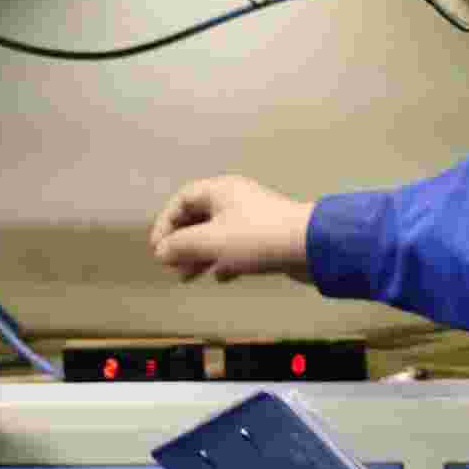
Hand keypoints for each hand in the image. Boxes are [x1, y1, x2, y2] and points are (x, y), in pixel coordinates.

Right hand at [149, 176, 316, 284]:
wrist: (310, 247)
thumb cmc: (256, 238)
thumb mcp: (211, 242)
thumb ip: (181, 246)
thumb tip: (161, 252)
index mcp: (221, 190)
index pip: (183, 199)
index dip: (165, 222)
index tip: (158, 248)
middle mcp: (235, 200)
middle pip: (199, 218)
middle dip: (182, 242)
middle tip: (170, 264)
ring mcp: (252, 219)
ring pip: (217, 235)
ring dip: (200, 255)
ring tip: (187, 277)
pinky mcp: (267, 238)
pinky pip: (237, 247)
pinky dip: (225, 261)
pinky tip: (221, 277)